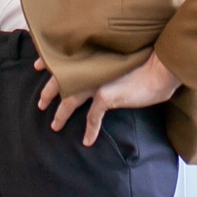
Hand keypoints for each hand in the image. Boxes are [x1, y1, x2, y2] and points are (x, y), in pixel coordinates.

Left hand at [36, 52, 181, 147]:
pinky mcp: (105, 96)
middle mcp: (90, 67)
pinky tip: (87, 141)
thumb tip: (102, 69)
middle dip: (48, 92)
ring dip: (61, 114)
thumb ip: (106, 61)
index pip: (64, 58)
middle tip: (41, 103)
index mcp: (92, 56)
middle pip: (60, 80)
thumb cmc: (147, 62)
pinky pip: (92, 118)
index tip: (36, 67)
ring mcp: (96, 81)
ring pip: (69, 100)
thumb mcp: (122, 56)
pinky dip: (90, 130)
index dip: (49, 62)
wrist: (160, 69)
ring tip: (55, 125)